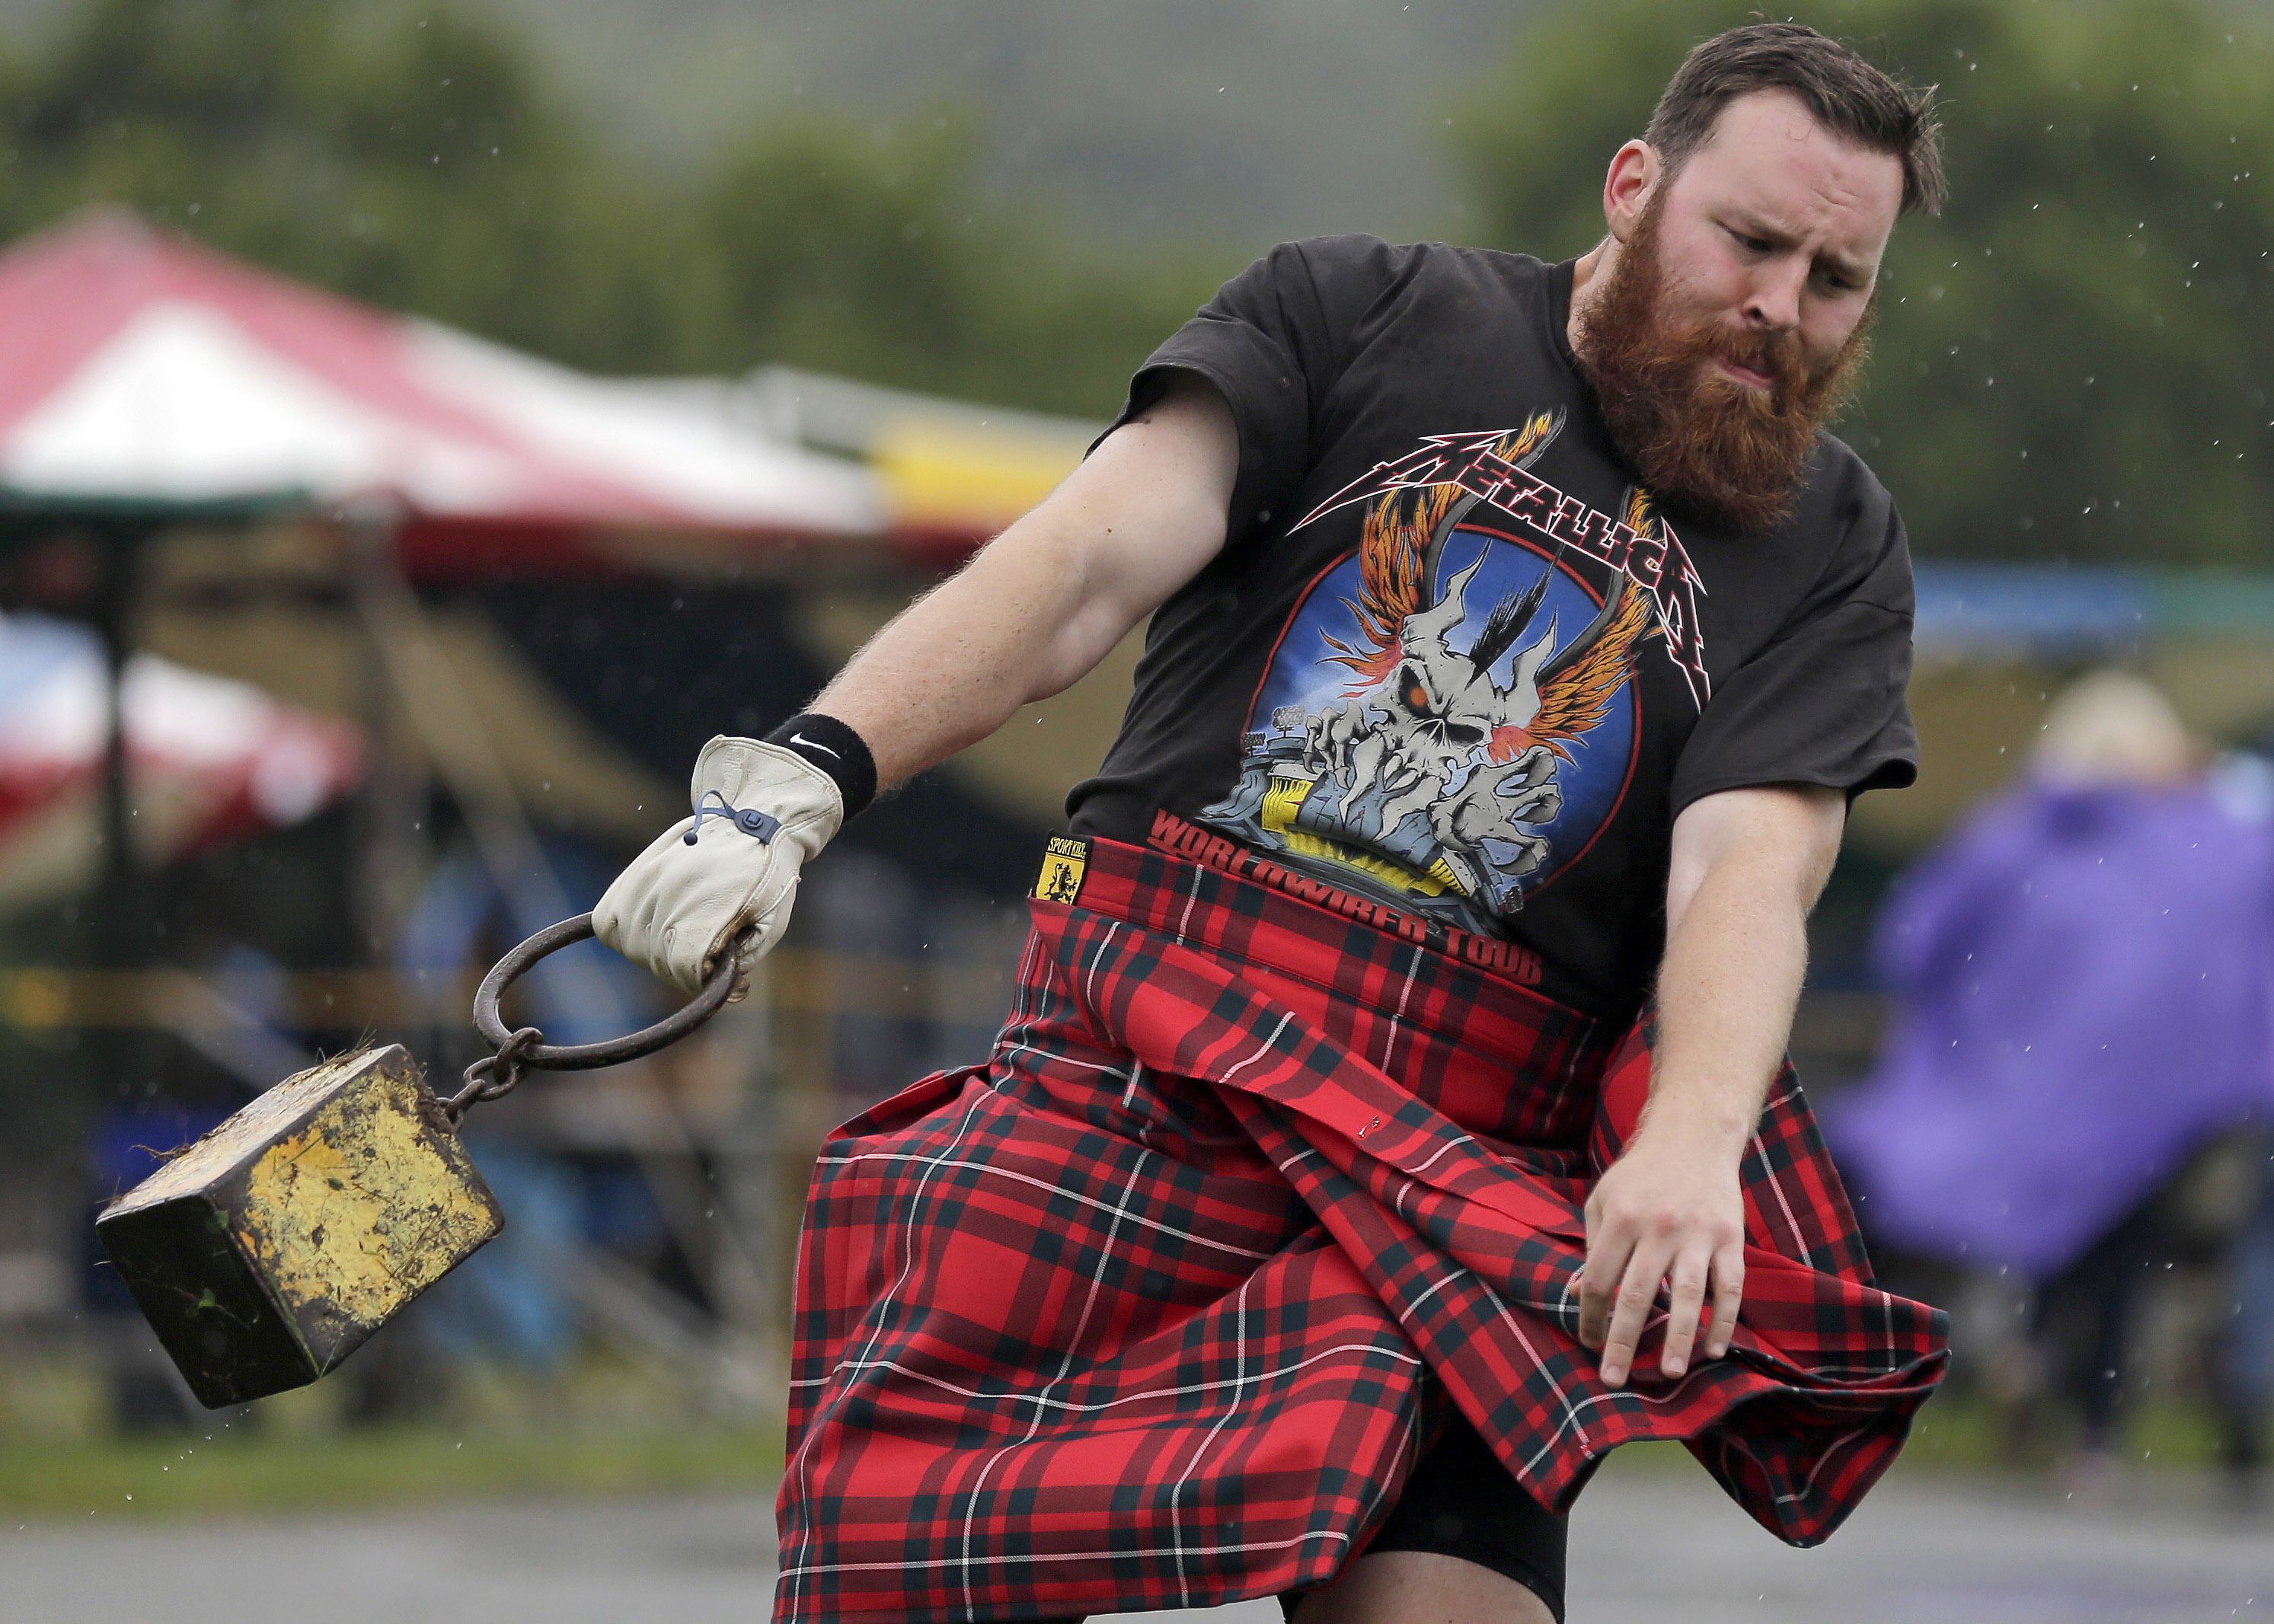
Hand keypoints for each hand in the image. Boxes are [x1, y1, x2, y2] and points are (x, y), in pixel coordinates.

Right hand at [593, 736, 841, 995]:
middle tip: (708, 956)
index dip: (701, 979)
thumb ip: (742, 960)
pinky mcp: (631, 875)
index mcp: (708, 906)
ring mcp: (646, 882)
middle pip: (657, 961)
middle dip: (684, 970)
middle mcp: (670, 893)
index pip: (684, 966)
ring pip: (631, 946)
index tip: (720, 973)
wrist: (753, 824)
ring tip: (684, 937)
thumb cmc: (768, 877)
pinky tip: (652, 929)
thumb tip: (715, 984)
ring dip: (656, 953)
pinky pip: (607, 923)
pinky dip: (625, 934)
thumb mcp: (771, 924)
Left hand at [1577, 1124, 1744, 1386]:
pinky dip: (1724, 1321)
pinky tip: (1714, 1349)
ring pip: (1688, 1296)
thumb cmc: (1639, 1175)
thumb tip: (1577, 1296)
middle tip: (1613, 1378)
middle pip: (1638, 1294)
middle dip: (1623, 1341)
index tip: (1587, 1343)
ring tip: (1670, 1373)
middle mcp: (1658, 1227)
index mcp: (1621, 1217)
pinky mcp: (1731, 1237)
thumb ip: (1591, 1247)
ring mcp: (1698, 1233)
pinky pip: (1730, 1287)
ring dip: (1679, 1339)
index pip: (1600, 1279)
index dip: (1590, 1316)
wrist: (1693, 1138)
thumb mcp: (1602, 1201)